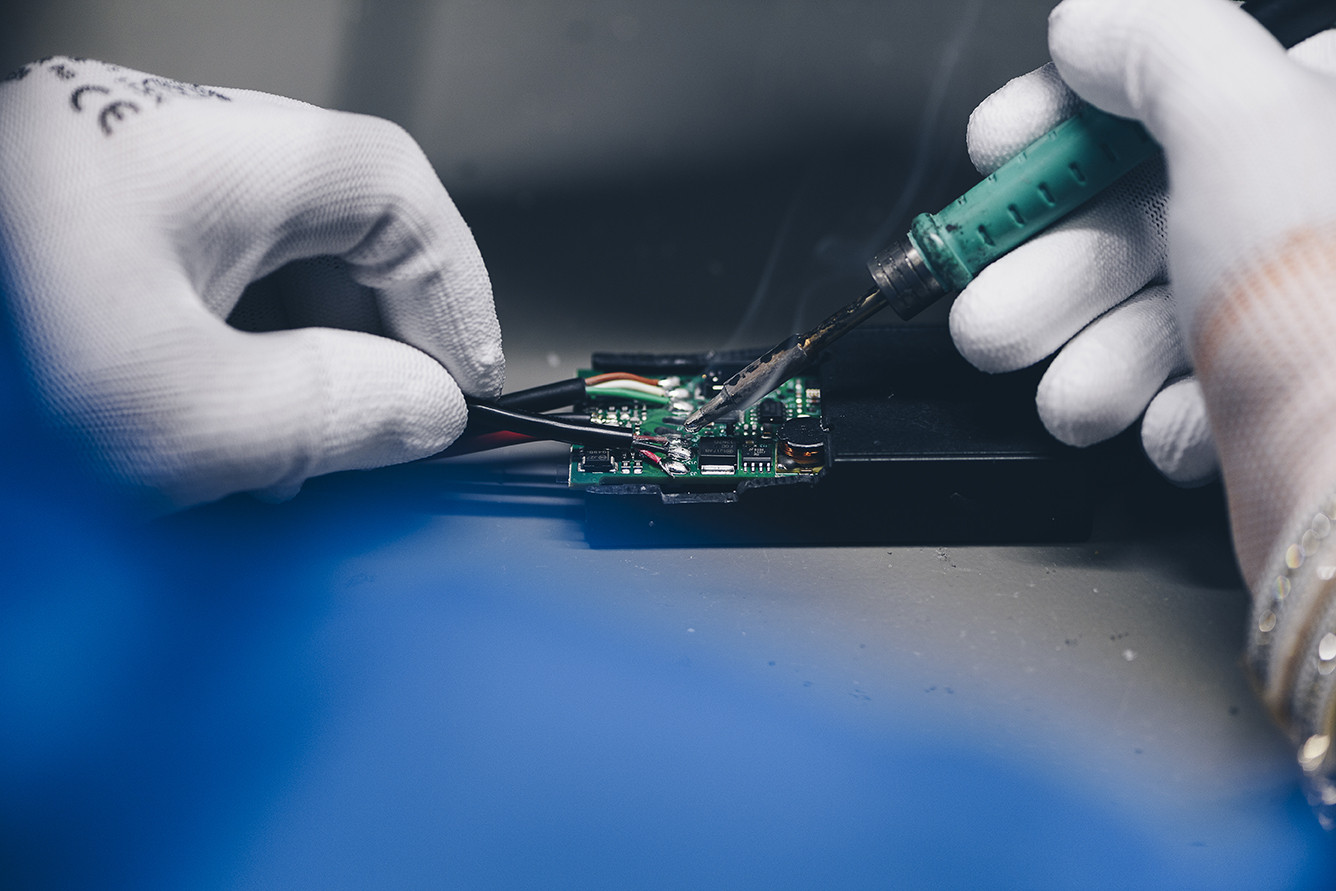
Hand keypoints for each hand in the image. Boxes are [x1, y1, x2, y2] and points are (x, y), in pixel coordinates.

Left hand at [0, 57, 502, 509]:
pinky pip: (203, 284)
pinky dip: (239, 355)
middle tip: (387, 421)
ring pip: (269, 258)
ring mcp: (108, 192)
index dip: (452, 283)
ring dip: (306, 349)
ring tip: (293, 443)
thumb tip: (422, 410)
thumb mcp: (179, 420)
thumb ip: (333, 413)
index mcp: (190, 152)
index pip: (390, 186)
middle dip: (376, 326)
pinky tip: (220, 424)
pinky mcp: (75, 243)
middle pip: (333, 220)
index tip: (464, 376)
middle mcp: (149, 149)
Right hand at [949, 4, 1335, 488]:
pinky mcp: (1274, 403)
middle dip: (1051, 267)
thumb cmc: (1331, 298)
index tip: (1001, 146)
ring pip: (1151, 313)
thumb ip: (1154, 45)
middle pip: (1137, 210)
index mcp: (1315, 117)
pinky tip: (1183, 418)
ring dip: (1092, 354)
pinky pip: (1186, 393)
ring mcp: (1290, 309)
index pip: (1164, 84)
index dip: (1062, 114)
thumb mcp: (1239, 117)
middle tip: (995, 304)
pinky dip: (1164, 413)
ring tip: (1078, 392)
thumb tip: (1088, 27)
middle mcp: (1303, 209)